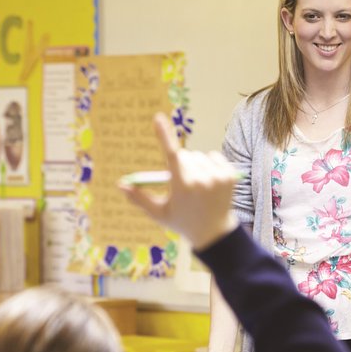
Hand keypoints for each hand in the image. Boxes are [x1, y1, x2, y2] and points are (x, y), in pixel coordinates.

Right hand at [119, 113, 236, 249]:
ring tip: (197, 186)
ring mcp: (217, 177)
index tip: (158, 118)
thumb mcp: (158, 213)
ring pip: (199, 156)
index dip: (164, 135)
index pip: (171, 155)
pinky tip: (210, 181)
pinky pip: (214, 156)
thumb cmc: (182, 222)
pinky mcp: (230, 175)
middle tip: (183, 185)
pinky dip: (210, 164)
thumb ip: (139, 198)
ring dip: (195, 165)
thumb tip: (120, 184)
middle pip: (184, 155)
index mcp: (182, 187)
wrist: (214, 233)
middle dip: (180, 165)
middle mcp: (201, 180)